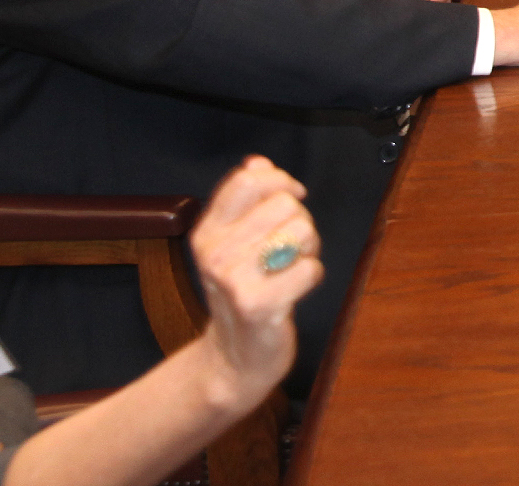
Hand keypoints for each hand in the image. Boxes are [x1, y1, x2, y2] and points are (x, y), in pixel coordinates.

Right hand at [188, 157, 323, 412]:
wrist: (235, 356)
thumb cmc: (246, 292)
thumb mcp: (236, 243)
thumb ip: (246, 201)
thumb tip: (257, 161)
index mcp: (207, 232)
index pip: (249, 179)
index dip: (281, 181)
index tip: (290, 197)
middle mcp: (214, 253)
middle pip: (285, 204)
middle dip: (299, 223)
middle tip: (287, 251)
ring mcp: (233, 280)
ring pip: (301, 232)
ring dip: (307, 250)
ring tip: (287, 270)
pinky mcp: (258, 305)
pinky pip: (310, 268)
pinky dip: (311, 277)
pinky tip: (291, 291)